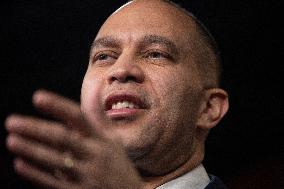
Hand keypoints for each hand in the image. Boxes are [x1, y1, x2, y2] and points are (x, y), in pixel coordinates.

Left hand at [5, 90, 144, 188]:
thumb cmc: (118, 165)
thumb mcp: (113, 141)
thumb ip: (99, 118)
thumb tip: (95, 89)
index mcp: (102, 140)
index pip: (79, 118)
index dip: (59, 107)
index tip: (38, 97)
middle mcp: (96, 155)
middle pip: (63, 138)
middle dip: (36, 129)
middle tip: (11, 121)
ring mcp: (88, 176)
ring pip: (56, 160)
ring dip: (32, 149)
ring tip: (11, 139)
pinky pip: (54, 183)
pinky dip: (35, 173)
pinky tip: (20, 163)